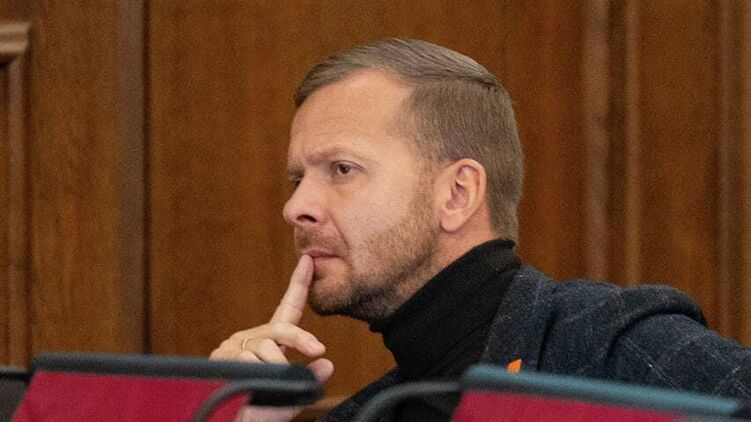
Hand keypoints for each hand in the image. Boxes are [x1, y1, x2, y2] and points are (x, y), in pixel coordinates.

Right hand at [210, 255, 333, 420]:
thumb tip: (327, 365)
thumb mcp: (289, 395)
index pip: (287, 309)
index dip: (299, 284)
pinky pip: (248, 359)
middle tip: (316, 349)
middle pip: (280, 328)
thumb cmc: (258, 410)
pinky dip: (257, 372)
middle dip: (300, 338)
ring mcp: (234, 347)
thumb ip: (307, 380)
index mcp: (269, 342)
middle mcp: (251, 339)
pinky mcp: (221, 357)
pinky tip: (250, 383)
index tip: (309, 260)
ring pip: (266, 348)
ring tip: (267, 385)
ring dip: (275, 368)